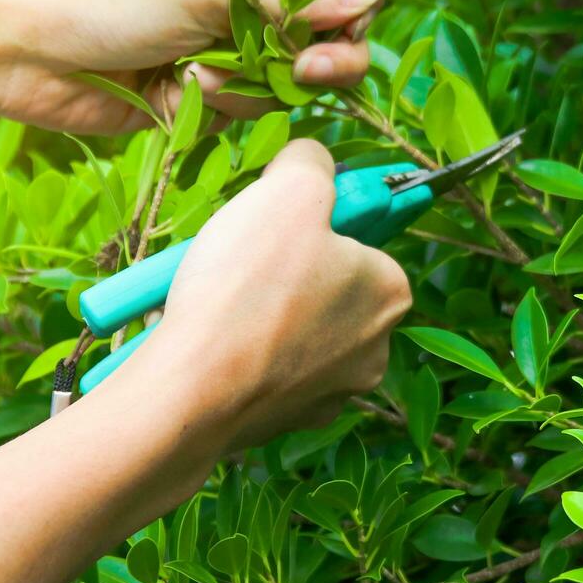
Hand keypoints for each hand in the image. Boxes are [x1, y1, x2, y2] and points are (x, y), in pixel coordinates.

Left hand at [0, 0, 386, 133]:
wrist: (24, 52)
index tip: (358, 7)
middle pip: (335, 22)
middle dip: (334, 49)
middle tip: (316, 66)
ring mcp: (232, 42)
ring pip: (298, 73)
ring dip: (264, 79)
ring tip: (206, 73)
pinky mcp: (210, 92)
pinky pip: (253, 106)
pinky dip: (226, 102)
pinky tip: (182, 89)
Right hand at [103, 140, 411, 450]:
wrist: (191, 391)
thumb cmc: (247, 285)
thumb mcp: (288, 189)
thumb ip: (311, 162)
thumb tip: (312, 161)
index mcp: (391, 292)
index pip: (357, 241)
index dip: (310, 226)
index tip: (272, 229)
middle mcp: (376, 349)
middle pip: (326, 287)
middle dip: (284, 273)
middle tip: (239, 264)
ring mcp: (332, 393)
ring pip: (295, 330)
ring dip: (260, 313)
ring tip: (219, 303)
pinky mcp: (288, 422)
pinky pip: (266, 370)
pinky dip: (242, 354)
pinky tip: (212, 342)